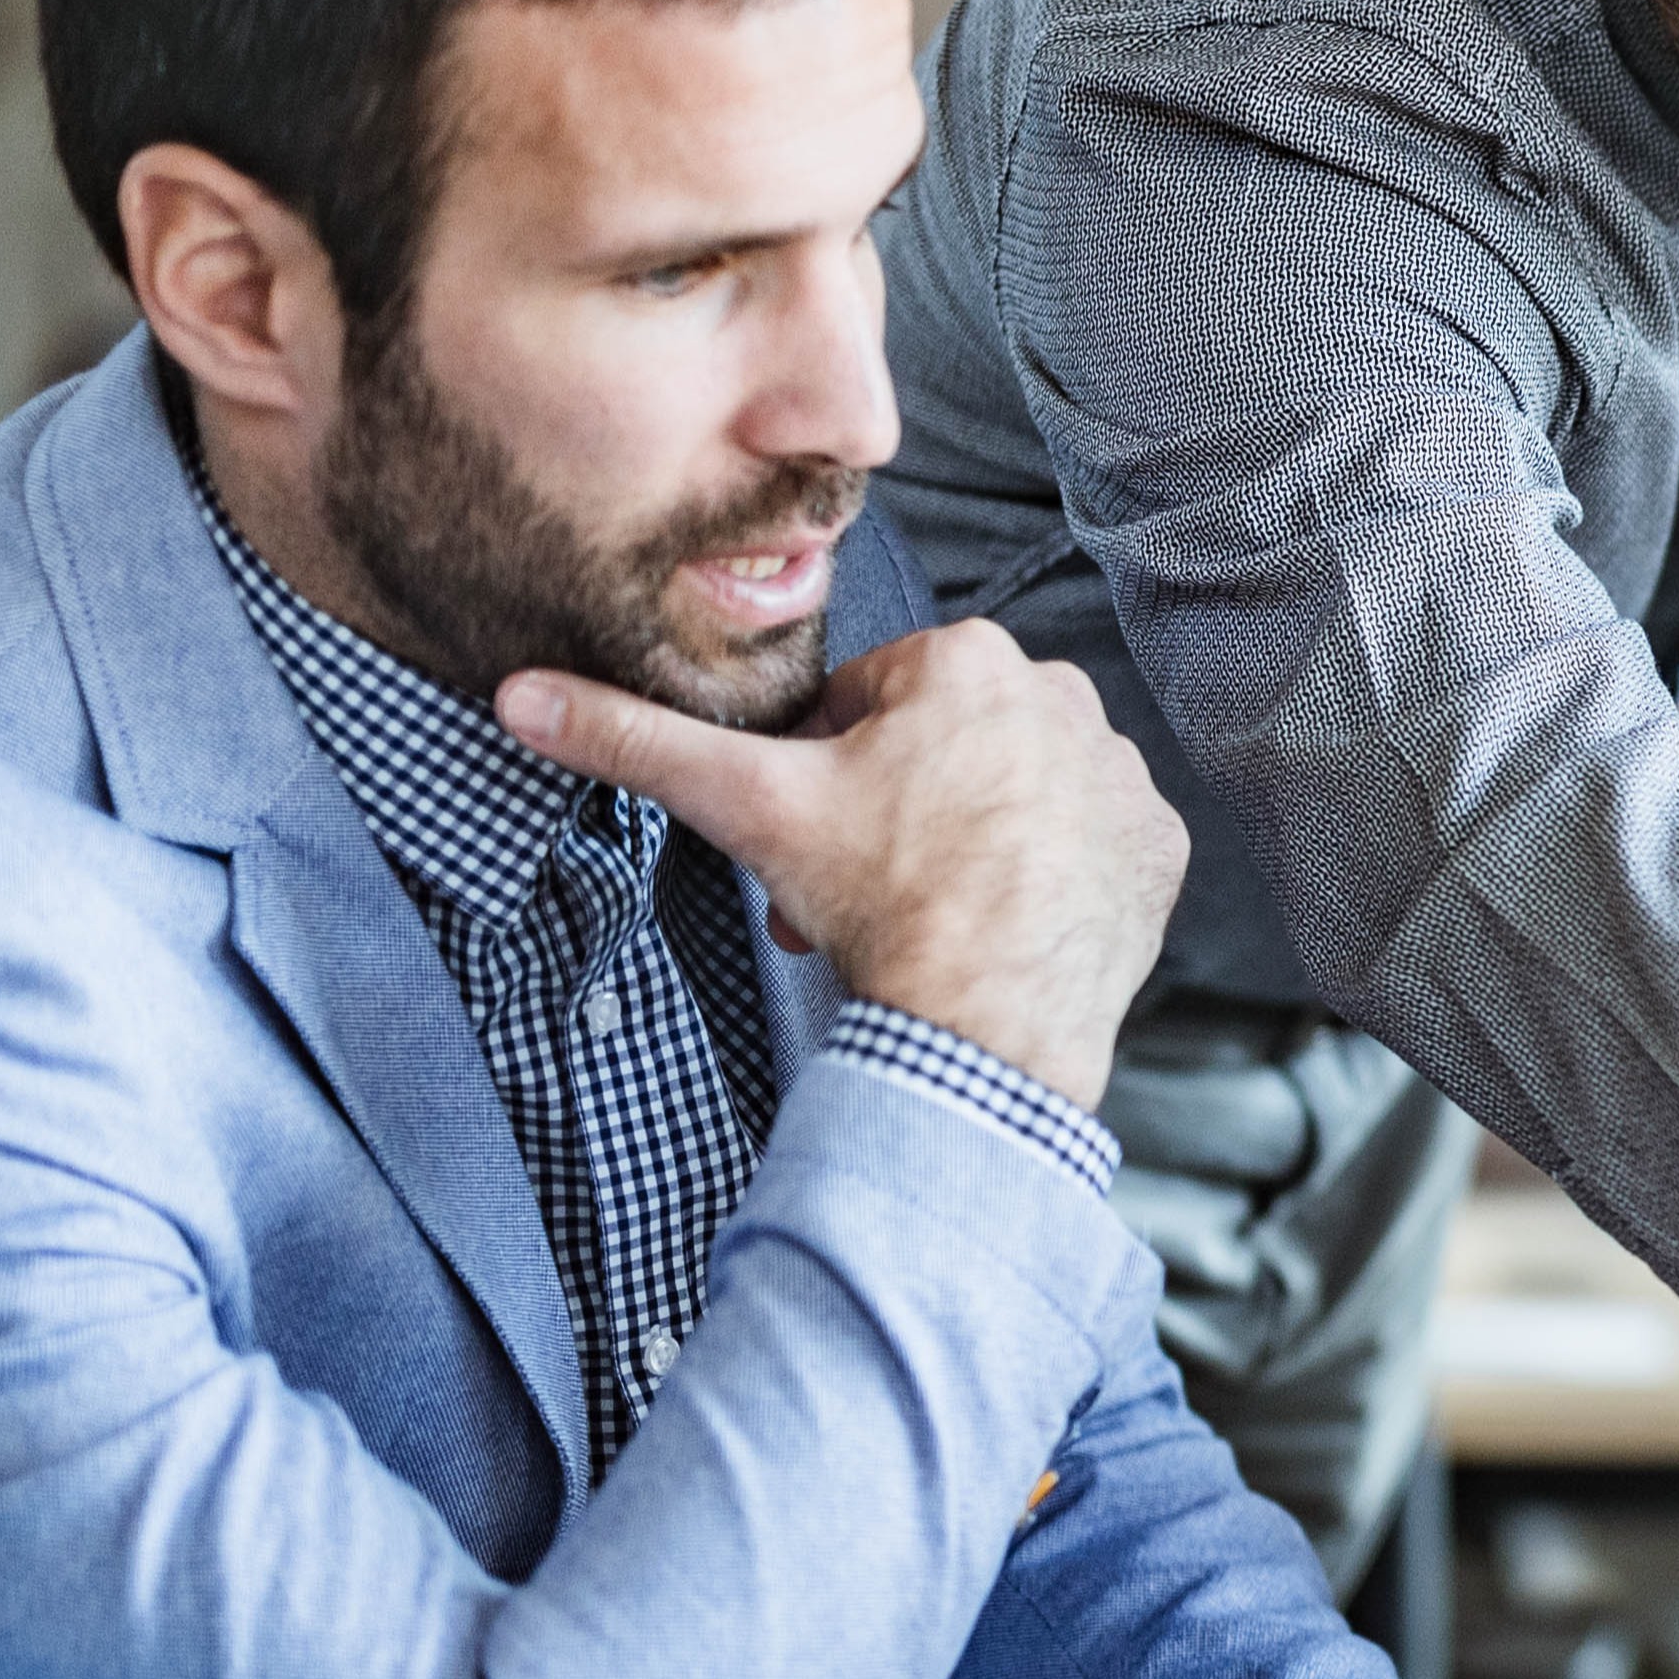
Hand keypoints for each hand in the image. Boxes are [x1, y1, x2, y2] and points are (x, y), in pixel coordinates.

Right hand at [497, 621, 1182, 1106]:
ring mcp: (1121, 773)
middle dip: (890, 817)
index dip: (825, 775)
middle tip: (854, 890)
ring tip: (923, 914)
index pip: (870, 703)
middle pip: (943, 751)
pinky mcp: (1157, 845)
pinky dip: (1045, 878)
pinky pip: (1088, 845)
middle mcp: (1064, 694)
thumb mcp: (747, 805)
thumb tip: (521, 694)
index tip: (817, 834)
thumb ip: (635, 742)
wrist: (984, 1020)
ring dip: (964, 843)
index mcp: (968, 658)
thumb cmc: (877, 900)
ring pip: (1012, 796)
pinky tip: (1001, 922)